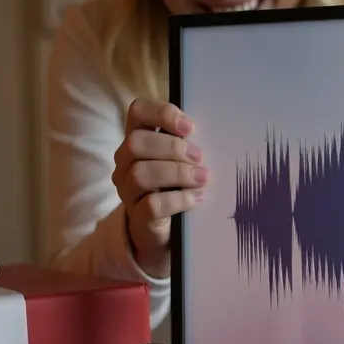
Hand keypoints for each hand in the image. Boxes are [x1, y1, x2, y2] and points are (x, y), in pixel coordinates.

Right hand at [112, 98, 207, 275]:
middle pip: (135, 143)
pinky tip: (198, 197)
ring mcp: (128, 191)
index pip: (137, 111)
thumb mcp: (184, 159)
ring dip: (177, 173)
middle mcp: (126, 163)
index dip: (162, 113)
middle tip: (199, 157)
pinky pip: (152, 205)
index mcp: (138, 139)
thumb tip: (217, 131)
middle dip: (171, 147)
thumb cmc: (179, 184)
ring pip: (141, 174)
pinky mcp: (138, 217)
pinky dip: (179, 199)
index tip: (190, 127)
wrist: (169, 231)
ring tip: (203, 178)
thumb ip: (190, 143)